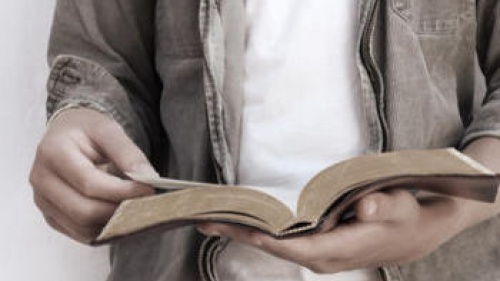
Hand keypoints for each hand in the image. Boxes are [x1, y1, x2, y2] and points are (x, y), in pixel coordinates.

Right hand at [30, 108, 155, 243]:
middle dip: (119, 210)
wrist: (68, 133)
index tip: (149, 189)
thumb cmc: (87, 130)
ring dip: (112, 222)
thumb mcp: (109, 130)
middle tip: (144, 202)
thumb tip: (147, 178)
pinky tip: (119, 214)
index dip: (122, 191)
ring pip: (82, 227)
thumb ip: (129, 154)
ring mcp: (43, 201)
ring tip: (133, 206)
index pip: (90, 184)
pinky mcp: (51, 216)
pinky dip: (103, 229)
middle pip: (84, 211)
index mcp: (53, 153)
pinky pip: (80, 233)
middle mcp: (41, 180)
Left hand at [199, 189, 465, 273]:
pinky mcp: (317, 248)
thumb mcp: (398, 207)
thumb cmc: (403, 217)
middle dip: (239, 234)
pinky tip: (244, 220)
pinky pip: (282, 241)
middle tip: (203, 219)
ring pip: (274, 245)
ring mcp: (317, 255)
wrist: (413, 233)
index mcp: (335, 250)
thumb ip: (382, 206)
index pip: (289, 246)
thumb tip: (366, 206)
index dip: (259, 235)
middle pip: (272, 247)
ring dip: (245, 232)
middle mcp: (321, 258)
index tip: (230, 224)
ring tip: (214, 218)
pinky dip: (260, 230)